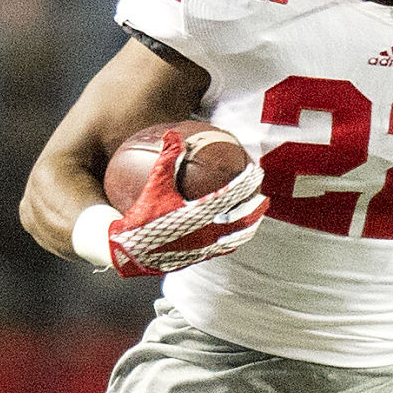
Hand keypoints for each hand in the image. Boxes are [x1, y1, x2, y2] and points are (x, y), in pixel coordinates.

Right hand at [108, 130, 268, 276]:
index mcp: (198, 214)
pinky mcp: (196, 259)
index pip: (232, 196)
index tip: (257, 172)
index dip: (247, 183)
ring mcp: (203, 250)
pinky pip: (220, 250)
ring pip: (235, 240)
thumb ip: (165, 159)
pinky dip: (231, 241)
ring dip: (247, 229)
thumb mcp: (153, 185)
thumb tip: (173, 133)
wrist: (126, 252)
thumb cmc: (138, 217)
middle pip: (241, 221)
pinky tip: (230, 236)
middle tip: (266, 199)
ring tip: (255, 220)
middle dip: (256, 209)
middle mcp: (205, 234)